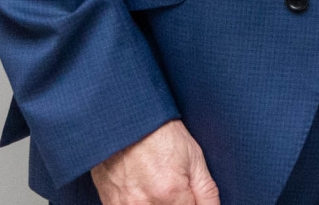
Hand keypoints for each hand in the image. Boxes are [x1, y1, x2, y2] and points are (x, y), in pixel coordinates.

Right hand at [92, 120, 219, 204]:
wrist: (128, 122)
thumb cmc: (162, 136)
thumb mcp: (195, 159)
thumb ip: (206, 193)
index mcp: (170, 193)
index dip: (194, 204)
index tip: (190, 195)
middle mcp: (145, 204)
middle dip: (177, 203)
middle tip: (175, 187)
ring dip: (159, 202)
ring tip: (159, 184)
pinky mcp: (111, 203)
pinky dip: (141, 202)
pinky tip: (145, 189)